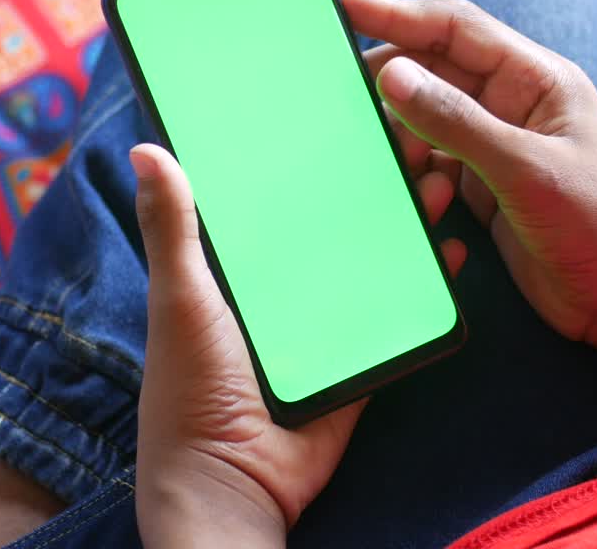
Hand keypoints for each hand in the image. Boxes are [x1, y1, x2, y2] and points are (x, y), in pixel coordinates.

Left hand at [129, 144, 464, 547]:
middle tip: (409, 139)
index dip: (310, 159)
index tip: (346, 114)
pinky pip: (398, 314)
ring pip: (373, 260)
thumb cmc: (191, 387)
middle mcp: (282, 289)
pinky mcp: (359, 359)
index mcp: (236, 268)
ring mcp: (324, 325)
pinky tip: (451, 249)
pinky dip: (427, 283)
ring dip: (407, 221)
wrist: (233, 482)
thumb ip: (172, 229)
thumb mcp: (179, 298)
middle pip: (335, 223)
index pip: (277, 199)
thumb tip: (145, 148)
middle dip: (373, 181)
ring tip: (438, 178)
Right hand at [339, 0, 596, 344]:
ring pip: (426, 130)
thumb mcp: (526, 170)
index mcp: (535, 79)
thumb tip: (391, 75)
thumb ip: (456, 122)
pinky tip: (438, 219)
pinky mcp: (485, 191)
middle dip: (394, 96)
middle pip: (432, 75)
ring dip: (410, 156)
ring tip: (422, 189)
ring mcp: (497, 148)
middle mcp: (512, 105)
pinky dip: (424, 191)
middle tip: (348, 111)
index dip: (396, 14)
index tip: (342, 4)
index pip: (455, 29)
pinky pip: (434, 174)